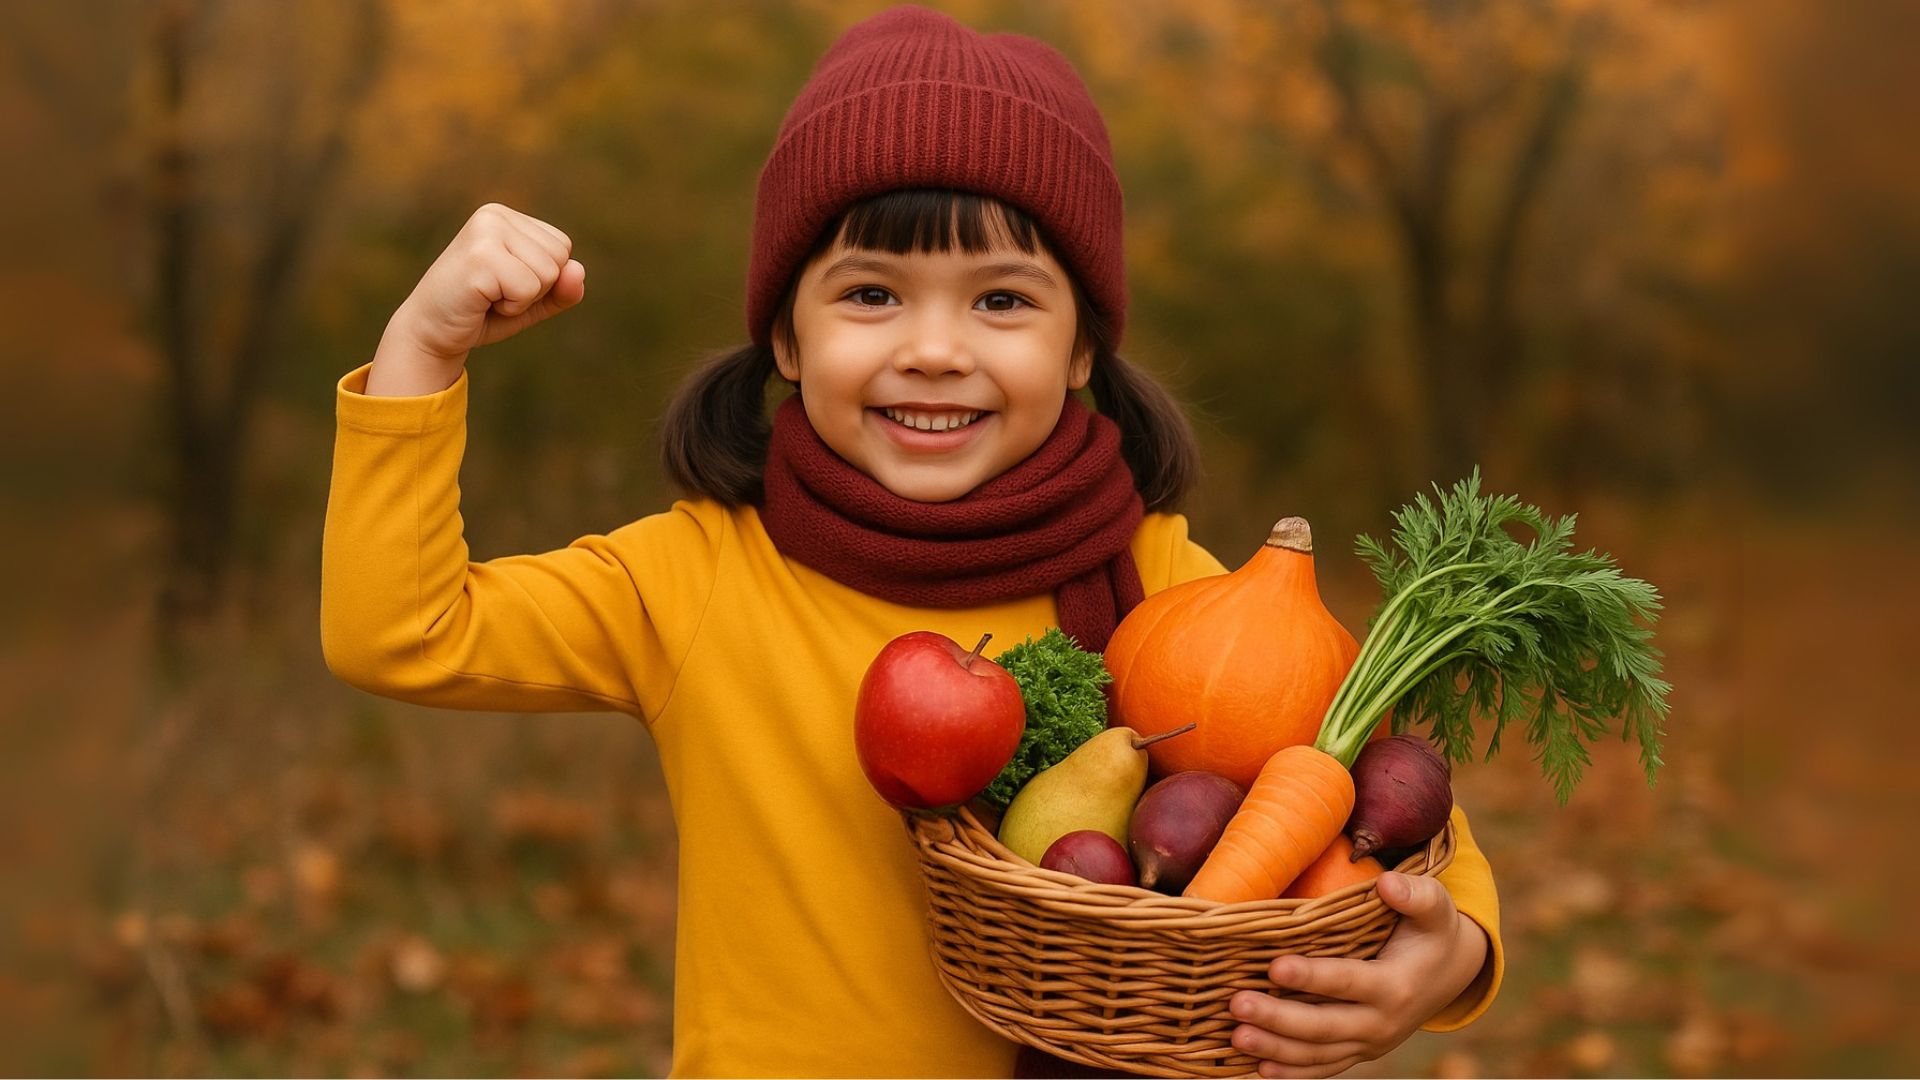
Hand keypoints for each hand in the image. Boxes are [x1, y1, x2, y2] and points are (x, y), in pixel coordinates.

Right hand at [368, 203, 584, 394]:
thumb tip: (578, 270)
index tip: (505, 284)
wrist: (431, 333)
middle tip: (495, 293)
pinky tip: (481, 301)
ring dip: (522, 299)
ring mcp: (485, 231)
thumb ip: (563, 289)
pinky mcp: (480, 256)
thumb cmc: (482, 313)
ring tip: (487, 296)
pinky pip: (528, 288)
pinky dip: (511, 307)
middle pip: (560, 258)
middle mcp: (494, 215)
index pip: (563, 247)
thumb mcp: (533, 301)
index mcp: (506, 216)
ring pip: (549, 273)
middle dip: (536, 289)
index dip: (543, 279)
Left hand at [1227, 871, 1489, 1077]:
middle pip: (1324, 1026)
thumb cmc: (1431, 931)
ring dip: (1275, 1049)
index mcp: (1395, 984)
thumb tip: (1387, 883)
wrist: (1450, 974)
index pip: (1347, 982)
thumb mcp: (1435, 907)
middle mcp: (1382, 1022)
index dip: (1312, 976)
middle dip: (1278, 1019)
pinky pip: (1323, 1068)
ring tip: (1236, 1038)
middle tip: (1237, 1004)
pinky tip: (1258, 1068)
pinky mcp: (1358, 1052)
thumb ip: (1415, 894)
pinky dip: (1292, 1073)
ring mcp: (1369, 1043)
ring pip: (1318, 1054)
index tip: (1275, 966)